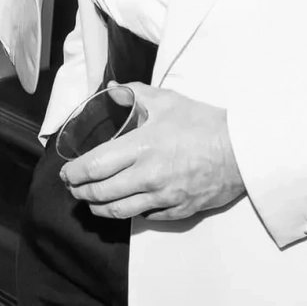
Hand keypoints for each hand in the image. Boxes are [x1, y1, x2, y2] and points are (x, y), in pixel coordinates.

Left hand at [60, 84, 243, 220]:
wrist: (240, 151)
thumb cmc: (202, 123)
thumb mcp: (165, 100)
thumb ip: (133, 93)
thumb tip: (111, 89)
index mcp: (141, 147)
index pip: (95, 166)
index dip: (75, 173)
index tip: (66, 172)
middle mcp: (147, 176)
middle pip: (101, 193)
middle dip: (81, 193)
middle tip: (73, 188)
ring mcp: (162, 197)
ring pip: (119, 211)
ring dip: (99, 208)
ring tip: (90, 202)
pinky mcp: (177, 211)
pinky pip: (145, 217)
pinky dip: (129, 213)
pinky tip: (124, 206)